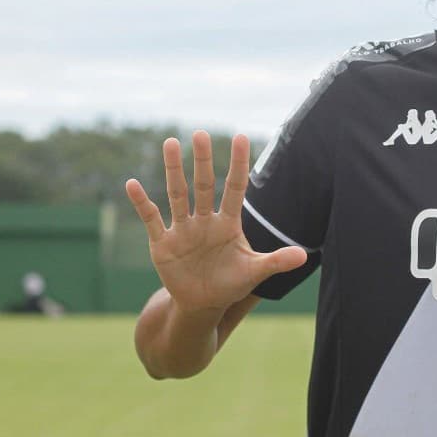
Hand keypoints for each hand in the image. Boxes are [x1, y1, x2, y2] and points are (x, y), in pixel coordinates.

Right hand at [124, 130, 306, 312]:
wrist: (203, 304)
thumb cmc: (231, 283)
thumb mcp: (254, 272)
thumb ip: (276, 261)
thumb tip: (304, 257)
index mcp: (229, 223)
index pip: (235, 187)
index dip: (238, 163)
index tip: (241, 136)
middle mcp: (205, 220)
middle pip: (204, 185)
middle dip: (203, 160)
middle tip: (200, 133)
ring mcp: (183, 229)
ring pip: (177, 194)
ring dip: (174, 170)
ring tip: (170, 143)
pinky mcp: (163, 243)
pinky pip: (151, 218)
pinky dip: (142, 203)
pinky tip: (132, 183)